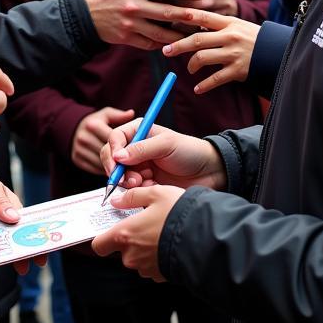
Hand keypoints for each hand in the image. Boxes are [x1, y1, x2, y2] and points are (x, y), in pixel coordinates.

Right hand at [71, 105, 133, 174]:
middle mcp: (84, 137)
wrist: (72, 130)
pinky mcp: (76, 159)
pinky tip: (112, 167)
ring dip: (113, 166)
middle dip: (120, 158)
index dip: (124, 146)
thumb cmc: (95, 122)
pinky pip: (95, 169)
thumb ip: (119, 115)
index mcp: (93, 125)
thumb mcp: (106, 115)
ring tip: (124, 166)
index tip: (134, 150)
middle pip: (107, 153)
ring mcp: (79, 149)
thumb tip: (131, 113)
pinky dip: (104, 170)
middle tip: (132, 162)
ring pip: (101, 163)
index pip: (113, 139)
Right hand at [83, 0, 205, 49]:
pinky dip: (163, 42)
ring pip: (162, 32)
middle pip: (168, 12)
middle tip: (204, 14)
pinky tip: (173, 40)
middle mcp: (133, 6)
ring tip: (193, 31)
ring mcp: (130, 24)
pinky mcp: (127, 38)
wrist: (83, 16)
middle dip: (189, 14)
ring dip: (180, 33)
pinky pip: (150, 42)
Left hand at [91, 184, 184, 280]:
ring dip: (145, 248)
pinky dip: (157, 256)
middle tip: (145, 225)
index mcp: (124, 235)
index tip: (112, 229)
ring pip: (137, 258)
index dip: (103, 238)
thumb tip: (116, 201)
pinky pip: (152, 265)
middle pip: (121, 250)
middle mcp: (131, 256)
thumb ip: (132, 197)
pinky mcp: (160, 276)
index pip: (98, 245)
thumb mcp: (156, 194)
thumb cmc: (179, 214)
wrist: (206, 239)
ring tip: (161, 232)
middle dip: (130, 239)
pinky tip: (169, 244)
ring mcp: (146, 269)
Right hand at [100, 120, 226, 189]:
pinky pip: (131, 189)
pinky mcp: (145, 183)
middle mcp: (136, 148)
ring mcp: (140, 167)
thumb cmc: (191, 152)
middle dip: (118, 170)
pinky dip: (138, 190)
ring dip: (128, 182)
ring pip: (120, 176)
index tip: (117, 164)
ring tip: (143, 182)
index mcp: (139, 132)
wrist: (210, 173)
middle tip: (131, 180)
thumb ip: (141, 148)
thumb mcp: (167, 144)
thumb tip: (117, 156)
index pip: (115, 138)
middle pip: (112, 158)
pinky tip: (152, 187)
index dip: (113, 151)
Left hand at [162, 10, 259, 93]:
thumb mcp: (238, 26)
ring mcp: (234, 54)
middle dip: (178, 46)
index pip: (204, 16)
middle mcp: (230, 36)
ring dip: (191, 65)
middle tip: (166, 50)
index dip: (185, 16)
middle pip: (197, 39)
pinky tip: (198, 89)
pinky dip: (204, 85)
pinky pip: (215, 79)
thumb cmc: (253, 38)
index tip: (169, 17)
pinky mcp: (238, 70)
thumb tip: (194, 26)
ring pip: (203, 58)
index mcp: (229, 23)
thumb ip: (219, 26)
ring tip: (190, 69)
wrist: (278, 52)